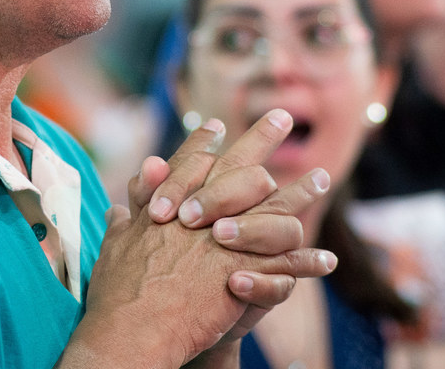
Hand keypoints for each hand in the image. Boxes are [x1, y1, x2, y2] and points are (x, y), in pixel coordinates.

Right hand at [61, 111, 334, 367]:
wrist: (135, 327)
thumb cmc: (120, 290)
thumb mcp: (117, 244)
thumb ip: (125, 222)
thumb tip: (117, 208)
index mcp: (172, 202)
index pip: (191, 160)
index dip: (204, 142)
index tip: (216, 126)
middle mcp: (205, 212)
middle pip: (239, 165)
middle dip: (262, 137)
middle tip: (281, 117)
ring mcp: (228, 240)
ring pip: (275, 207)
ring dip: (301, 193)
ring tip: (322, 178)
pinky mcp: (246, 271)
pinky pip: (287, 263)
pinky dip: (308, 262)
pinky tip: (326, 259)